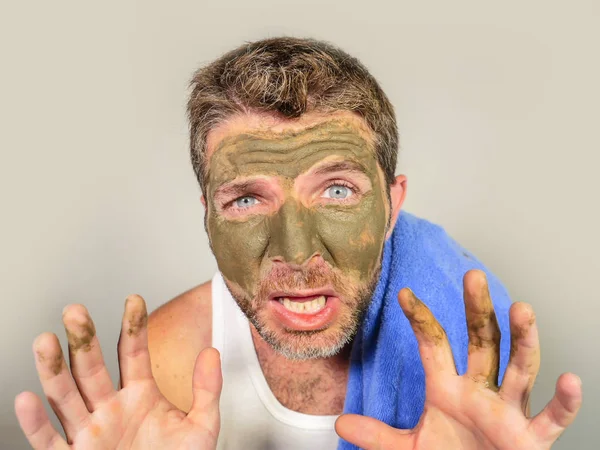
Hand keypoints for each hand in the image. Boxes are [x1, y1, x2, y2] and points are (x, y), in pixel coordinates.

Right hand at [15, 295, 221, 449]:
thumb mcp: (201, 427)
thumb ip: (207, 390)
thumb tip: (212, 352)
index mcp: (139, 395)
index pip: (132, 352)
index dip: (133, 326)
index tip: (134, 300)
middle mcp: (109, 408)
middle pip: (92, 368)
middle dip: (83, 339)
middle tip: (76, 311)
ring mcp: (90, 432)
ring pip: (66, 397)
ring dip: (53, 371)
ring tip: (45, 341)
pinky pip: (49, 442)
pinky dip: (37, 423)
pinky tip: (27, 400)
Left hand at [336, 270, 581, 449]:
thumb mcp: (409, 448)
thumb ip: (378, 436)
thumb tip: (341, 424)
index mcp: (448, 388)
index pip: (434, 344)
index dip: (420, 319)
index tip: (403, 294)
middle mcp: (480, 391)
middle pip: (483, 342)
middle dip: (478, 311)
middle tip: (472, 276)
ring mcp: (507, 412)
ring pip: (520, 368)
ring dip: (523, 340)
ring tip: (522, 308)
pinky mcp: (531, 440)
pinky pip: (551, 418)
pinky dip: (564, 402)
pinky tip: (571, 380)